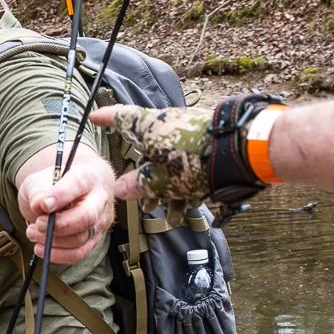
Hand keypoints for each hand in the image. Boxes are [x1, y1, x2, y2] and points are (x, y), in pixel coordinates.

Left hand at [16, 152, 115, 263]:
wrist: (69, 194)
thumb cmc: (54, 185)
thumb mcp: (40, 181)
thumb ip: (38, 191)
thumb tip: (39, 205)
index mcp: (87, 176)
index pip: (78, 184)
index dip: (61, 195)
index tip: (43, 205)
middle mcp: (99, 199)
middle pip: (87, 217)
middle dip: (59, 225)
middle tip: (38, 223)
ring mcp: (99, 221)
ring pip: (81, 238)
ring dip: (53, 241)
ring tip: (33, 233)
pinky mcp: (93, 239)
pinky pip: (79, 253)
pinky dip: (58, 255)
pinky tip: (41, 247)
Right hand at [92, 104, 213, 207]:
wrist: (238, 152)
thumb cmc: (192, 162)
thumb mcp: (159, 180)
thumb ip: (138, 185)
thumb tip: (119, 188)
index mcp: (150, 127)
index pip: (122, 118)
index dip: (106, 118)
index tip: (95, 117)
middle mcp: (167, 126)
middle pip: (149, 153)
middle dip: (148, 183)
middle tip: (147, 204)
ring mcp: (188, 134)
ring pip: (171, 164)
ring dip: (169, 192)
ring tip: (173, 215)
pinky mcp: (206, 144)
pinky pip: (189, 165)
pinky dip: (187, 187)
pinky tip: (190, 208)